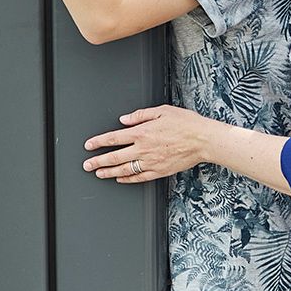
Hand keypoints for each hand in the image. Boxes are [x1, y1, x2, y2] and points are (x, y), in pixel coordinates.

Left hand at [82, 104, 211, 182]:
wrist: (203, 140)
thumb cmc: (185, 123)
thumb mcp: (161, 111)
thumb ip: (140, 115)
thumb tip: (124, 120)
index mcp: (142, 132)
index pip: (113, 138)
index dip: (98, 142)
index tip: (89, 145)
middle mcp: (143, 148)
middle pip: (114, 157)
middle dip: (98, 161)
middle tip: (87, 165)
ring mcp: (151, 162)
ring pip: (124, 169)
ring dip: (109, 172)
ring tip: (99, 174)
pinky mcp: (159, 171)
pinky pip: (139, 177)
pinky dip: (128, 179)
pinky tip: (120, 179)